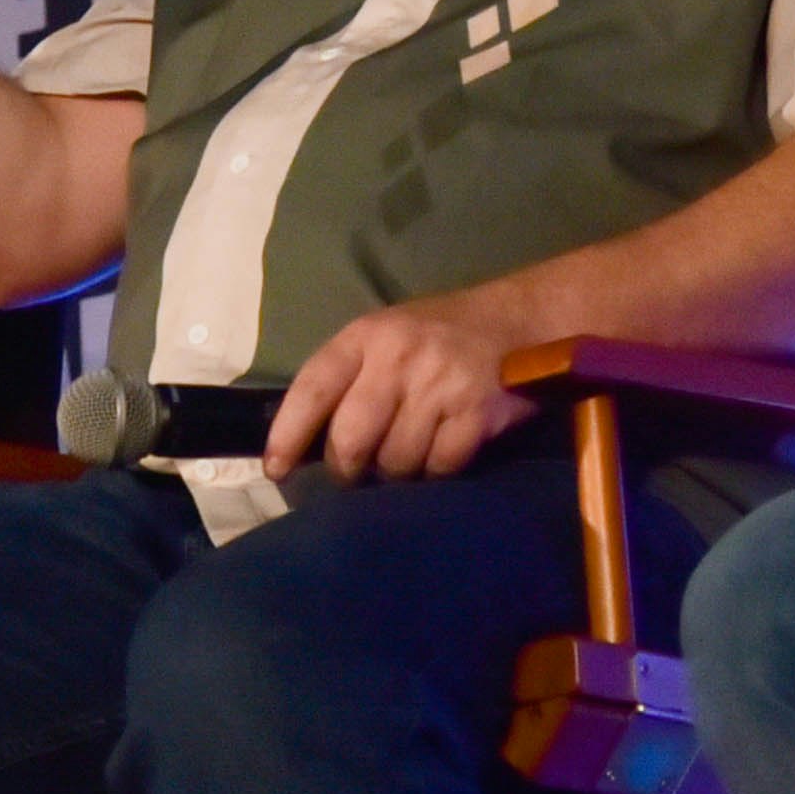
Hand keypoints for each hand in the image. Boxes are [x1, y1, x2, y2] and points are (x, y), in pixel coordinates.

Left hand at [267, 296, 534, 483]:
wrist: (518, 320)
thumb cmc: (437, 335)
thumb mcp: (384, 338)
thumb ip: (348, 379)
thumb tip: (306, 444)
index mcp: (365, 336)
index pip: (312, 389)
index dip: (288, 435)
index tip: (276, 470)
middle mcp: (398, 357)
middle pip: (351, 439)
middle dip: (347, 468)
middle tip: (354, 473)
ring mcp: (439, 384)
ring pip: (395, 460)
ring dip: (397, 471)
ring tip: (406, 455)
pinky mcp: (477, 411)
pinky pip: (440, 465)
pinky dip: (436, 470)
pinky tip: (441, 452)